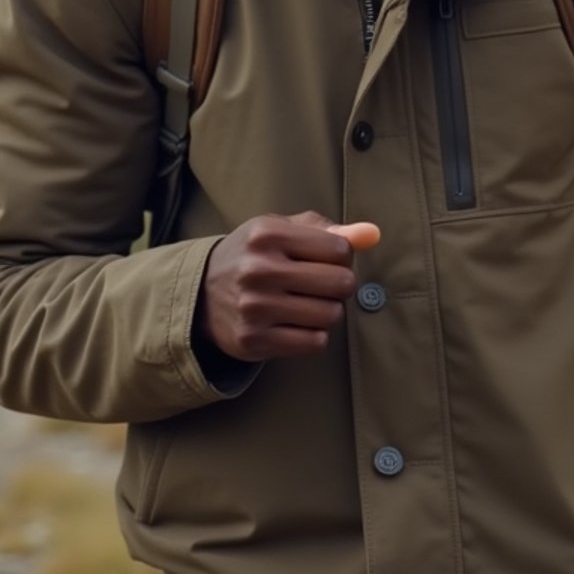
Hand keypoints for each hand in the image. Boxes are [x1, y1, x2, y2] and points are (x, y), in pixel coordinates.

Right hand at [196, 212, 378, 361]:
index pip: (340, 249)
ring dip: (328, 311)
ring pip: (331, 315)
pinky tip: (296, 323)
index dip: (342, 256)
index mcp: (266, 233)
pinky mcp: (254, 341)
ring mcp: (254, 307)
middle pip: (341, 283)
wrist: (202, 294)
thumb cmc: (255, 255)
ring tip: (308, 303)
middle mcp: (258, 269)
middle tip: (322, 285)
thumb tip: (372, 235)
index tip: (325, 259)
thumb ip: (330, 230)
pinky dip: (314, 334)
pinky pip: (315, 342)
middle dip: (340, 285)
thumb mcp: (284, 230)